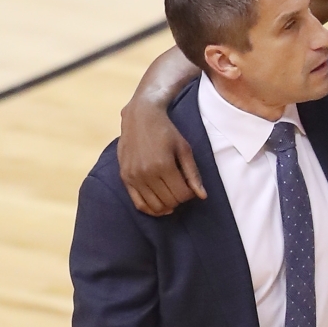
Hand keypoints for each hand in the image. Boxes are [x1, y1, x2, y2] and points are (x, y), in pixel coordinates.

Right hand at [117, 98, 205, 215]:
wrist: (140, 117)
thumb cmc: (166, 131)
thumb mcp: (184, 149)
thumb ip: (193, 174)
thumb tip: (202, 196)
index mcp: (163, 165)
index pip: (181, 195)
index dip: (190, 194)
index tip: (192, 187)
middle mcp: (146, 173)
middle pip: (168, 201)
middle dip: (180, 199)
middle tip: (182, 189)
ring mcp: (133, 177)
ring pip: (154, 206)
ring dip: (167, 205)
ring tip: (173, 195)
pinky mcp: (125, 178)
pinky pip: (138, 204)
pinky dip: (151, 209)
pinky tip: (161, 206)